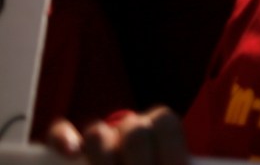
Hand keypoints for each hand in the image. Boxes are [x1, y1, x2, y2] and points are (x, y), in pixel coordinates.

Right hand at [48, 108, 188, 164]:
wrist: (136, 159)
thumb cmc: (156, 163)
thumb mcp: (169, 162)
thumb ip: (176, 162)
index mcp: (160, 132)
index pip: (165, 122)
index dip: (170, 151)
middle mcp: (130, 129)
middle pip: (133, 132)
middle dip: (139, 161)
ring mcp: (99, 138)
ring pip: (97, 133)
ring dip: (104, 158)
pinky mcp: (68, 147)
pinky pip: (59, 133)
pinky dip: (64, 139)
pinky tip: (72, 153)